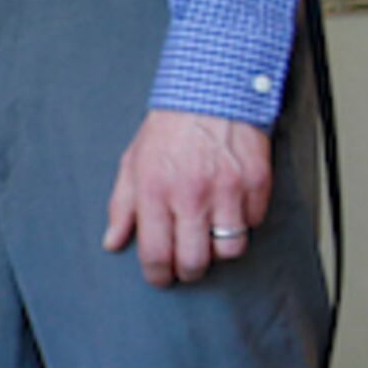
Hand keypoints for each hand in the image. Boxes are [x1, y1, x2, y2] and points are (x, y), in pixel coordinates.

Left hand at [104, 108, 272, 286]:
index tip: (162, 278)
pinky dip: (245, 221)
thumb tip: (112, 242)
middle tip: (187, 261)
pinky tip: (233, 206)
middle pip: (195, 261)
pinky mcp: (255, 182)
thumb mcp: (133, 161)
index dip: (158, 275)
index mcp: (156, 191)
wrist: (211, 90)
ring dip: (220, 248)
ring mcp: (227, 190)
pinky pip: (254, 222)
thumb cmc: (169, 127)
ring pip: (230, 249)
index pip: (156, 253)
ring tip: (212, 234)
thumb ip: (121, 206)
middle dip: (189, 269)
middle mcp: (191, 194)